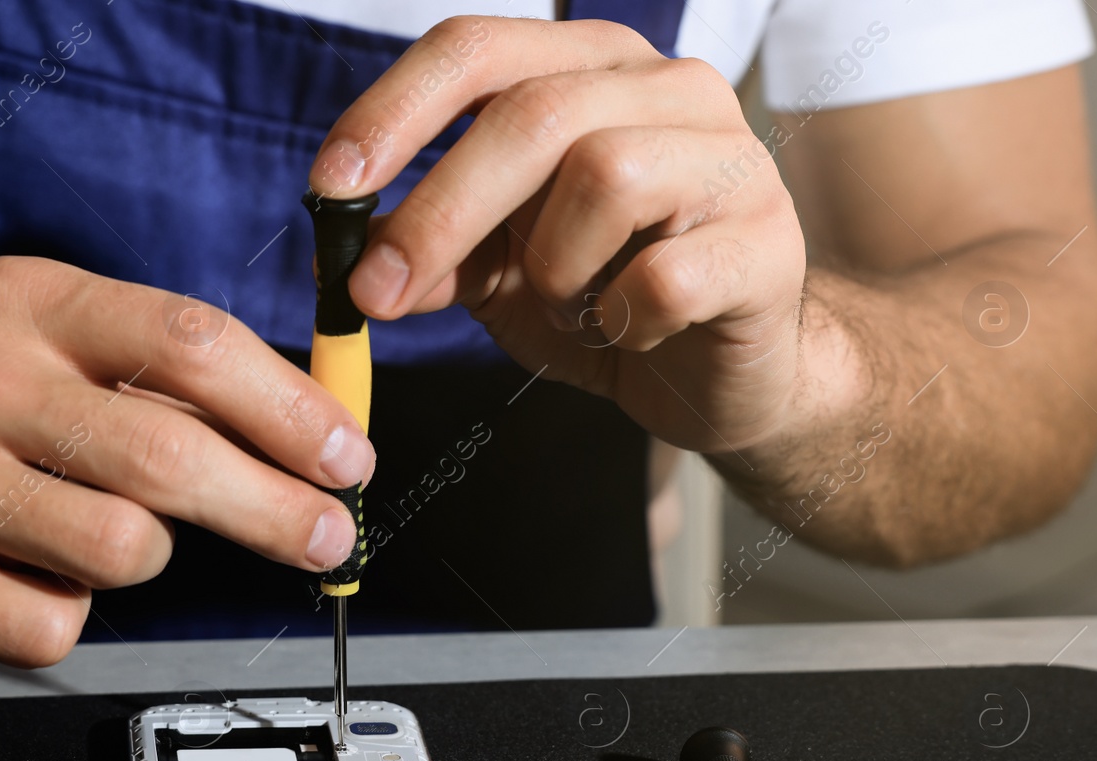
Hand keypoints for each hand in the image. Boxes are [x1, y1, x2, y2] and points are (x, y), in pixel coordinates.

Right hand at [0, 257, 372, 665]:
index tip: (344, 458)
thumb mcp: (63, 349)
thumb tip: (319, 439)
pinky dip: (68, 614)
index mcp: (26, 300)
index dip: (288, 409)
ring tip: (95, 532)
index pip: (189, 342)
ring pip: (123, 549)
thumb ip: (179, 379)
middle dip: (272, 508)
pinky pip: (54, 624)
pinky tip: (30, 574)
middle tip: (325, 535)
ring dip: (144, 557)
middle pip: (168, 454)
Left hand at [309, 17, 819, 455]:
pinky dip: (623, 319)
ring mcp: (730, 159)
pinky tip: (631, 330)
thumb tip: (344, 255)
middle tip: (378, 293)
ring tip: (572, 304)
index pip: (476, 50)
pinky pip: (665, 274)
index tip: (329, 188)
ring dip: (554, 267)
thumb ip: (431, 252)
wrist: (723, 374)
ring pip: (604, 174)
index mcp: (590, 69)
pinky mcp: (768, 243)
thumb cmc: (609, 301)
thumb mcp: (500, 275)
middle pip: (530, 113)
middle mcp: (666, 88)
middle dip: (439, 210)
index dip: (392, 113)